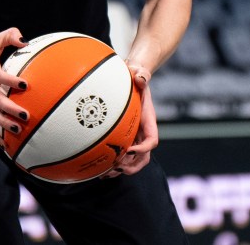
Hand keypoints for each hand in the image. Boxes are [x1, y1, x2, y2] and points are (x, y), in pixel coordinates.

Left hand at [104, 63, 156, 178]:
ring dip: (121, 170)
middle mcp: (142, 133)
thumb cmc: (136, 78)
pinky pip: (121, 157)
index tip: (128, 149)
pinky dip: (113, 166)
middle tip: (116, 166)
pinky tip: (98, 170)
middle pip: (143, 158)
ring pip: (132, 161)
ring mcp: (134, 138)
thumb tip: (140, 78)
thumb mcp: (139, 75)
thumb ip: (142, 76)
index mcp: (148, 122)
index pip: (151, 140)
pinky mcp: (124, 140)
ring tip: (105, 173)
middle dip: (131, 165)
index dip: (142, 148)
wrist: (133, 82)